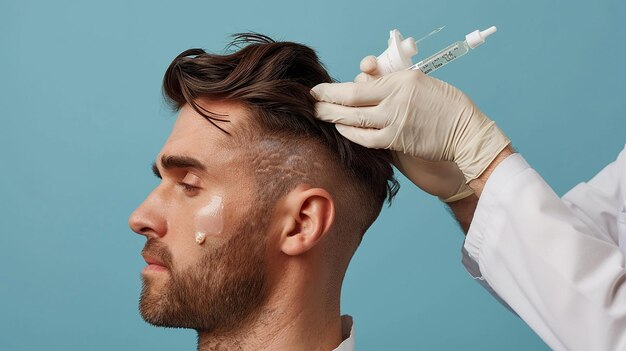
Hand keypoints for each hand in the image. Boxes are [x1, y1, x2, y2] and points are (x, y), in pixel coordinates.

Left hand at [311, 56, 509, 186]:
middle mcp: (396, 98)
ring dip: (333, 117)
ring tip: (319, 114)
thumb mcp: (420, 83)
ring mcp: (395, 121)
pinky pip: (366, 138)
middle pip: (351, 99)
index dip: (336, 88)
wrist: (466, 132)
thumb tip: (363, 82)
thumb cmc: (445, 105)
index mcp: (401, 80)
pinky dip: (351, 134)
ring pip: (355, 119)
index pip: (360, 83)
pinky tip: (341, 130)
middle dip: (327, 100)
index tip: (323, 89)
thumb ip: (391, 84)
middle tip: (312, 100)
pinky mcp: (397, 141)